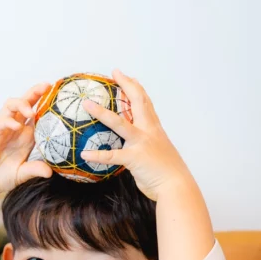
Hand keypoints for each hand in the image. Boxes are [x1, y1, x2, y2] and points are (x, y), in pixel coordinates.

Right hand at [0, 83, 53, 196]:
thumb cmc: (1, 177)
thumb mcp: (21, 174)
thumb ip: (34, 170)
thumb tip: (50, 172)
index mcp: (26, 136)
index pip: (38, 114)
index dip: (47, 104)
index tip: (60, 97)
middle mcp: (15, 129)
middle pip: (25, 104)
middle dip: (35, 93)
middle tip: (47, 86)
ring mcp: (2, 130)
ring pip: (11, 106)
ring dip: (21, 104)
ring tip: (30, 111)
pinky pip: (0, 122)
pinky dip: (8, 122)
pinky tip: (15, 126)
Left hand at [80, 69, 189, 200]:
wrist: (176, 186)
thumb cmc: (166, 172)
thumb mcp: (158, 151)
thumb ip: (145, 145)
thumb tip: (134, 146)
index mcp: (154, 129)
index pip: (146, 102)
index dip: (137, 88)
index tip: (129, 77)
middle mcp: (149, 131)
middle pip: (137, 102)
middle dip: (126, 85)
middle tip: (114, 73)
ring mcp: (141, 143)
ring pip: (119, 123)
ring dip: (101, 113)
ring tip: (87, 104)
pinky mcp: (134, 158)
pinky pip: (112, 156)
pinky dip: (97, 155)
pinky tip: (84, 154)